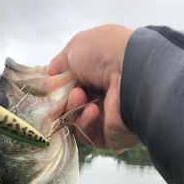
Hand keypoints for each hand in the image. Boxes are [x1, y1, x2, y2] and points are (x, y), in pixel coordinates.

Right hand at [49, 24, 140, 150]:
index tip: (50, 86)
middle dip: (63, 98)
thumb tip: (50, 76)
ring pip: (74, 118)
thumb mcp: (76, 48)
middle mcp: (104, 92)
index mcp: (100, 70)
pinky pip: (85, 133)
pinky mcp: (108, 136)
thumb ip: (60, 63)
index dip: (59, 86)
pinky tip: (93, 111)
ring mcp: (107, 115)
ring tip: (80, 97)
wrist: (133, 76)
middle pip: (70, 103)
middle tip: (65, 92)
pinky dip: (84, 121)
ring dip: (73, 107)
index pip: (72, 83)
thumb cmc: (106, 54)